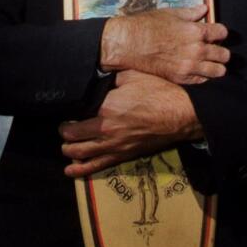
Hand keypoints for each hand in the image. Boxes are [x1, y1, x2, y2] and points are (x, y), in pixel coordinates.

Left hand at [60, 71, 202, 176]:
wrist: (182, 114)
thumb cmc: (159, 92)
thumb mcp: (132, 75)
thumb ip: (110, 78)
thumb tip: (98, 79)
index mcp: (106, 107)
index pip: (75, 115)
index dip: (68, 114)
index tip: (68, 110)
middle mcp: (106, 130)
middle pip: (72, 138)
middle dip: (65, 134)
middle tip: (66, 128)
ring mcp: (114, 145)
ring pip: (80, 154)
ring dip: (69, 152)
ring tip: (66, 148)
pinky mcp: (124, 155)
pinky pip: (97, 166)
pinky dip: (81, 170)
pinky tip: (70, 171)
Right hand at [100, 4, 229, 84]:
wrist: (129, 43)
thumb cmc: (148, 26)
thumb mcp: (171, 13)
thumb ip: (192, 13)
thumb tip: (204, 9)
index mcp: (197, 31)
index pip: (223, 33)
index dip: (219, 33)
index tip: (215, 34)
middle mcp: (197, 50)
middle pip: (224, 54)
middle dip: (221, 51)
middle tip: (213, 49)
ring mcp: (190, 66)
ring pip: (219, 71)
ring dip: (216, 66)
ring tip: (209, 63)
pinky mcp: (181, 77)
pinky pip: (203, 81)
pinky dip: (203, 76)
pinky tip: (197, 70)